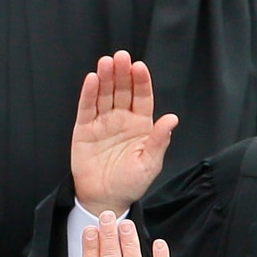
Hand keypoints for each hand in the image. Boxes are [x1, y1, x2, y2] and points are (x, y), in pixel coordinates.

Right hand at [71, 51, 178, 217]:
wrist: (104, 199)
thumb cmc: (129, 183)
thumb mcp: (150, 164)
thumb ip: (159, 140)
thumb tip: (172, 119)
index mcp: (141, 125)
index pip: (142, 97)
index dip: (141, 82)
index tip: (139, 67)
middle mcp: (122, 120)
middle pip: (122, 91)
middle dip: (122, 73)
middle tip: (121, 57)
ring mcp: (102, 123)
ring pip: (104, 95)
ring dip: (106, 78)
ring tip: (106, 63)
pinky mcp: (84, 130)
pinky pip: (87, 108)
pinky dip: (89, 93)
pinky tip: (92, 79)